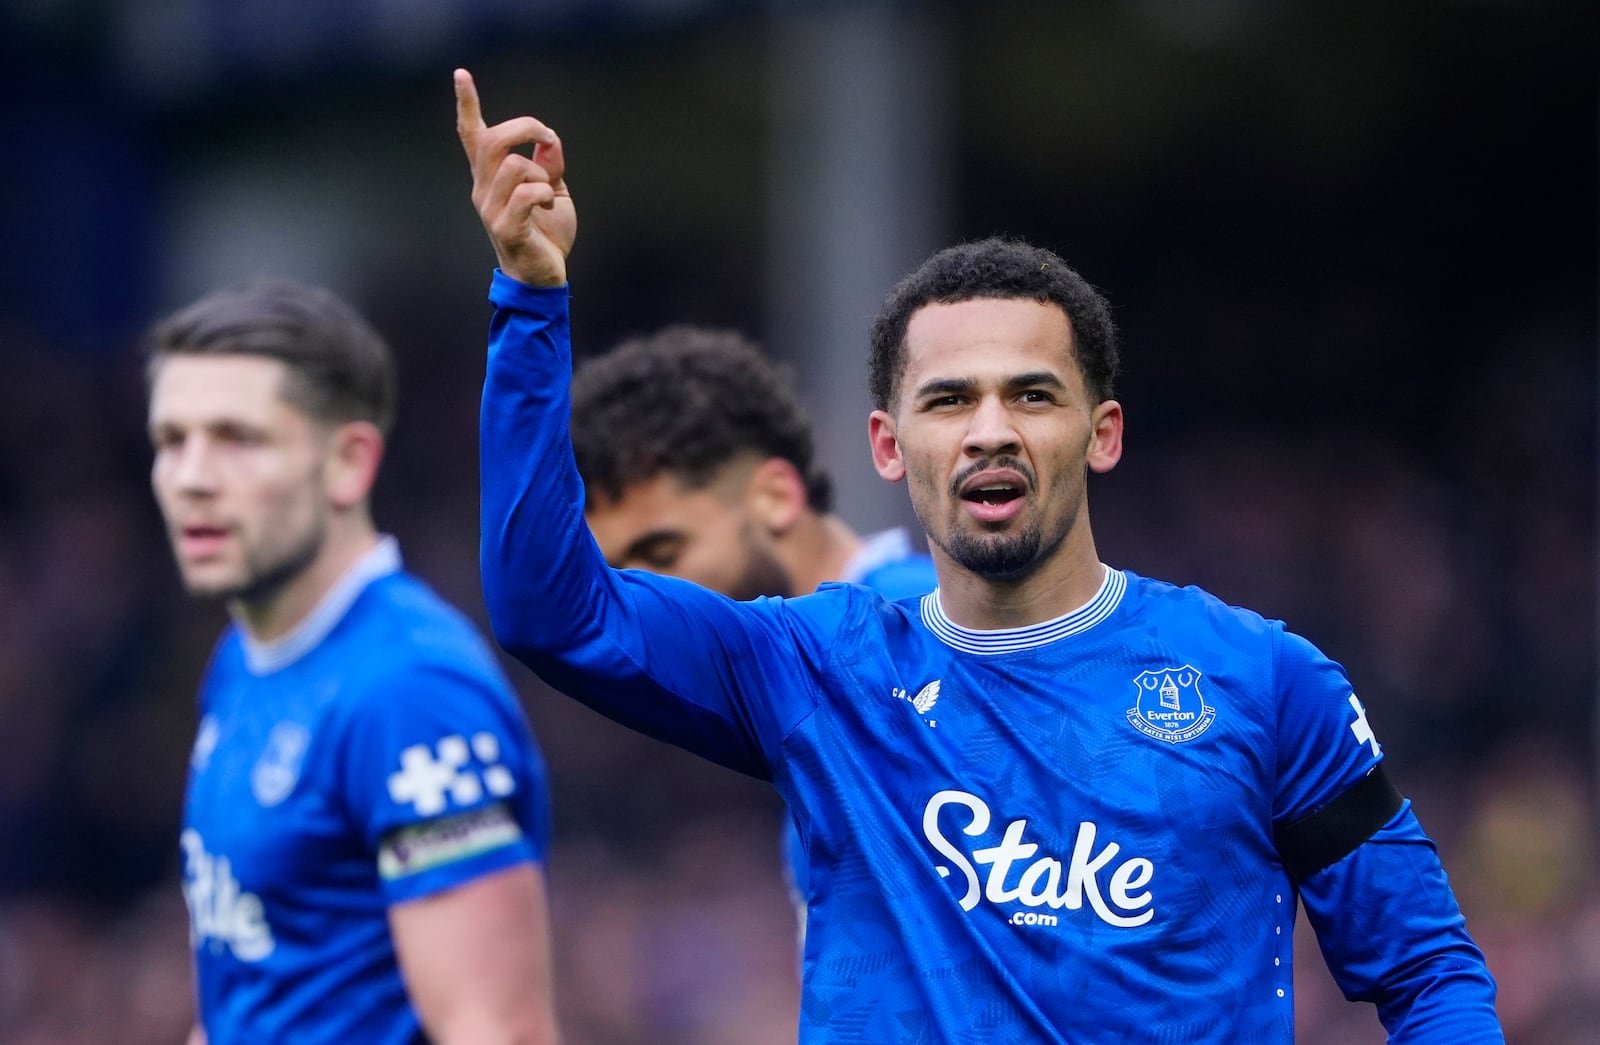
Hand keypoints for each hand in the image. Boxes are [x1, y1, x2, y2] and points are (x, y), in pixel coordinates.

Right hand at [455, 69, 575, 287]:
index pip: (472, 135)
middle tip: (549, 138)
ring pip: (513, 165)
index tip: (462, 74)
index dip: (467, 104)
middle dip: (526, 127)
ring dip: (541, 172)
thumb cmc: (545, 234)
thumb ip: (549, 163)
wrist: (544, 277)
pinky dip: (545, 194)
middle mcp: (483, 189)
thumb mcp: (553, 190)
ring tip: (548, 193)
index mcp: (490, 177)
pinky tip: (549, 207)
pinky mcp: (505, 228)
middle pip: (493, 140)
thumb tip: (549, 139)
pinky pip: (526, 193)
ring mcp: (491, 209)